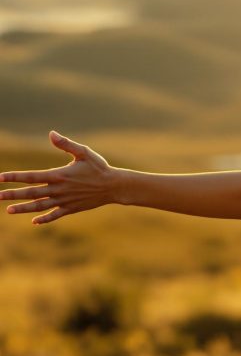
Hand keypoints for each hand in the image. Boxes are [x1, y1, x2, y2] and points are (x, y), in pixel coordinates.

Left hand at [0, 131, 117, 224]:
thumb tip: (51, 133)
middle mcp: (59, 190)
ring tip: (8, 210)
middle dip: (12, 194)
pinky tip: (34, 222)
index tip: (0, 177)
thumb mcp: (84, 152)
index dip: (15, 177)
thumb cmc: (99, 167)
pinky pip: (55, 215)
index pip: (32, 177)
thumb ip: (66, 144)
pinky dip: (44, 219)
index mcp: (59, 175)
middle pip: (31, 193)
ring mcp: (64, 201)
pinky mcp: (71, 208)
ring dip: (23, 208)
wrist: (114, 186)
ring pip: (39, 206)